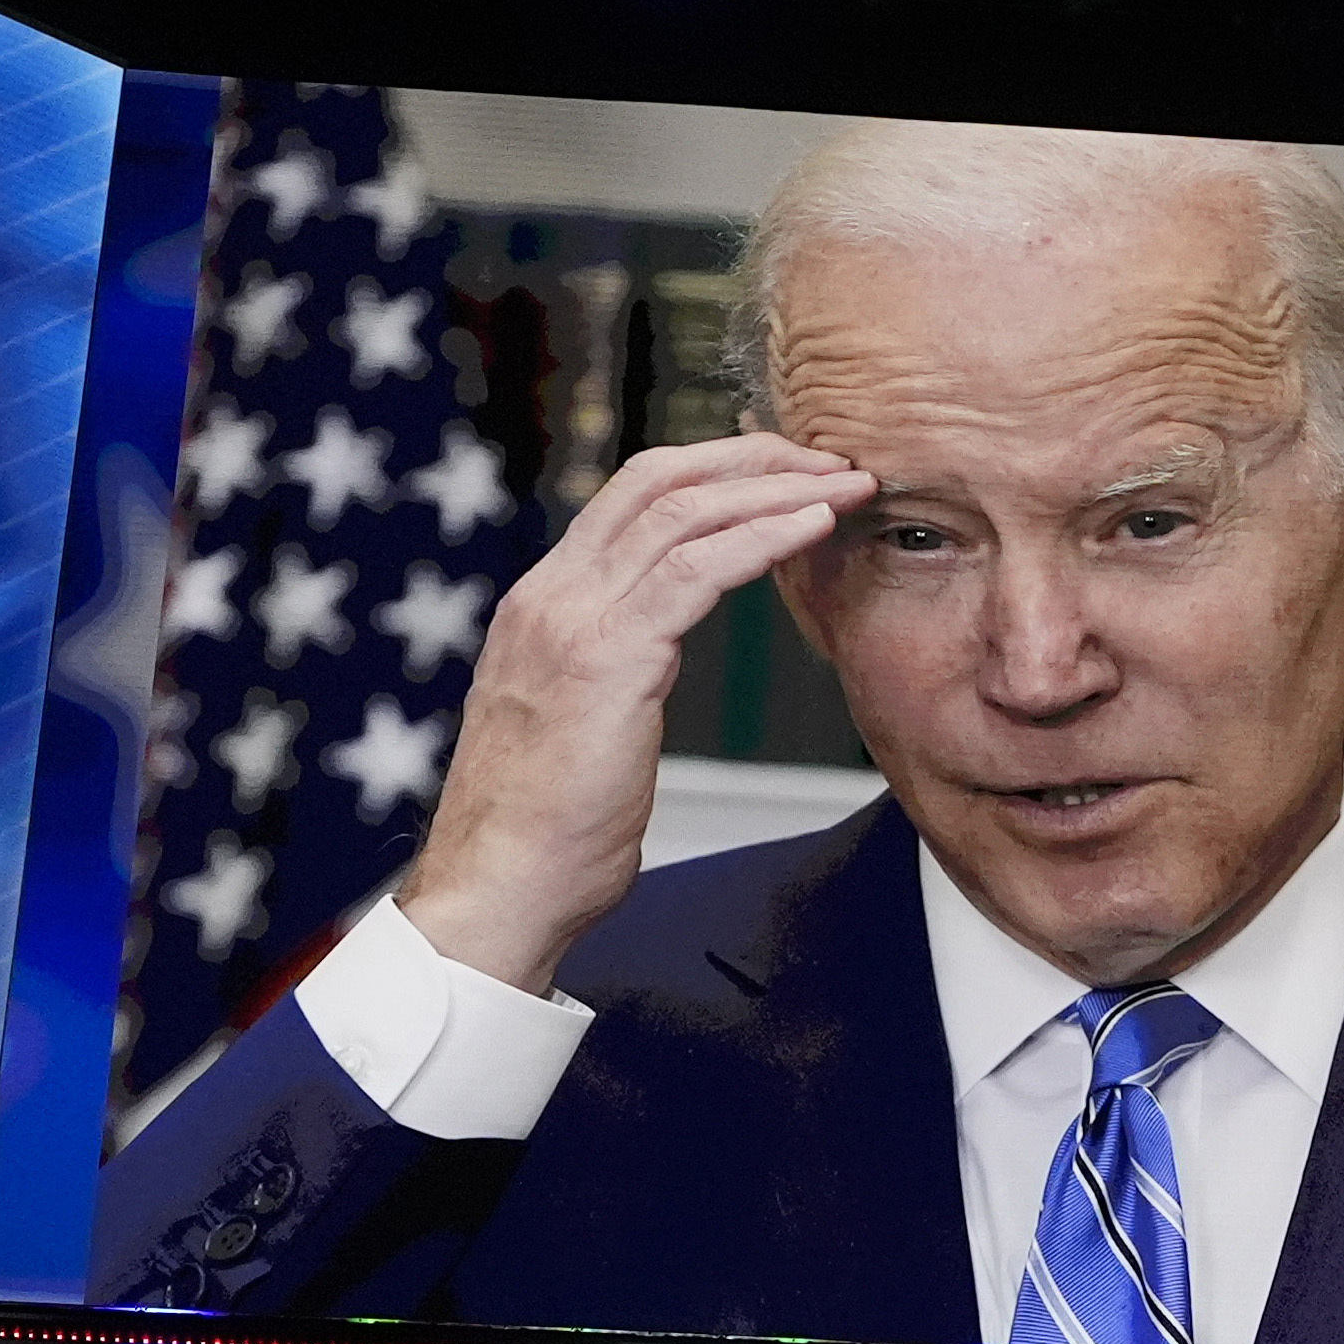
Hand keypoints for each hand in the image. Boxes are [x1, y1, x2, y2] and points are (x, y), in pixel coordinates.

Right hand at [406, 434, 869, 992]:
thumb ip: (610, 673)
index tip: (781, 473)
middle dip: (751, 457)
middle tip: (826, 457)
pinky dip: (765, 537)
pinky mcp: (607, 657)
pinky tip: (815, 526)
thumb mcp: (576, 726)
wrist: (501, 887)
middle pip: (656, 480)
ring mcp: (573, 620)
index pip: (628, 500)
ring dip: (775, 488)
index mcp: (542, 605)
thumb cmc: (546, 833)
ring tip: (843, 483)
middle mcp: (551, 595)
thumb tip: (648, 663)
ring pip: (683, 512)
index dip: (712, 473)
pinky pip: (697, 570)